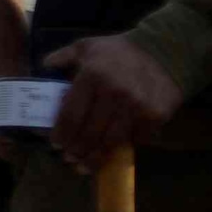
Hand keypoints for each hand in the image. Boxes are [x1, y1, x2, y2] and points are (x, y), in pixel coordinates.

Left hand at [49, 35, 184, 169]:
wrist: (167, 50)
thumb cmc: (120, 51)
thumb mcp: (87, 46)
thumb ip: (62, 57)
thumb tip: (44, 67)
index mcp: (92, 77)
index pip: (71, 115)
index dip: (61, 134)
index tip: (55, 144)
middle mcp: (114, 93)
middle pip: (89, 133)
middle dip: (76, 150)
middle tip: (68, 158)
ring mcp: (137, 107)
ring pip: (111, 142)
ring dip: (96, 157)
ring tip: (84, 164)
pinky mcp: (155, 116)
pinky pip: (135, 139)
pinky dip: (123, 147)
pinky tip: (112, 151)